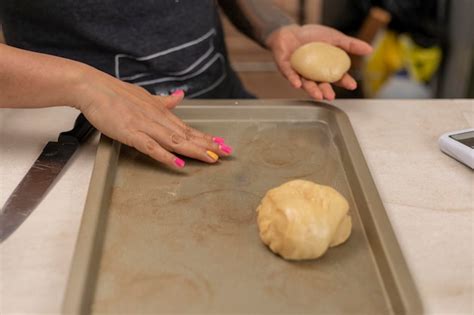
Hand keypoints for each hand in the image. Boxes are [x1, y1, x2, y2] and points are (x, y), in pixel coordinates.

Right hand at [70, 65, 231, 168]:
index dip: (205, 136)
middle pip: (187, 135)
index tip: (221, 143)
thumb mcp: (145, 96)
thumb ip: (164, 100)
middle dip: (208, 145)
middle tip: (226, 153)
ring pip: (175, 141)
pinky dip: (165, 155)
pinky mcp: (131, 133)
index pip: (188, 127)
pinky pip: (151, 147)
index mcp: (161, 112)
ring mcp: (145, 126)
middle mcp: (157, 119)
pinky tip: (178, 163)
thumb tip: (180, 96)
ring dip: (195, 150)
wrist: (93, 87)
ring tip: (212, 158)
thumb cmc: (116, 93)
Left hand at [266, 24, 372, 99]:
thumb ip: (350, 45)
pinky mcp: (286, 68)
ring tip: (318, 95)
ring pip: (306, 83)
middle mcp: (313, 73)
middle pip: (321, 84)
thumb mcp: (334, 38)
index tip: (352, 85)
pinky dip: (294, 79)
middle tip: (331, 96)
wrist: (290, 31)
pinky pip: (290, 75)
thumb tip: (369, 49)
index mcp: (325, 68)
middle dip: (326, 90)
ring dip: (312, 90)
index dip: (344, 81)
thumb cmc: (311, 36)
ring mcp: (299, 72)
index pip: (336, 76)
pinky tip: (297, 84)